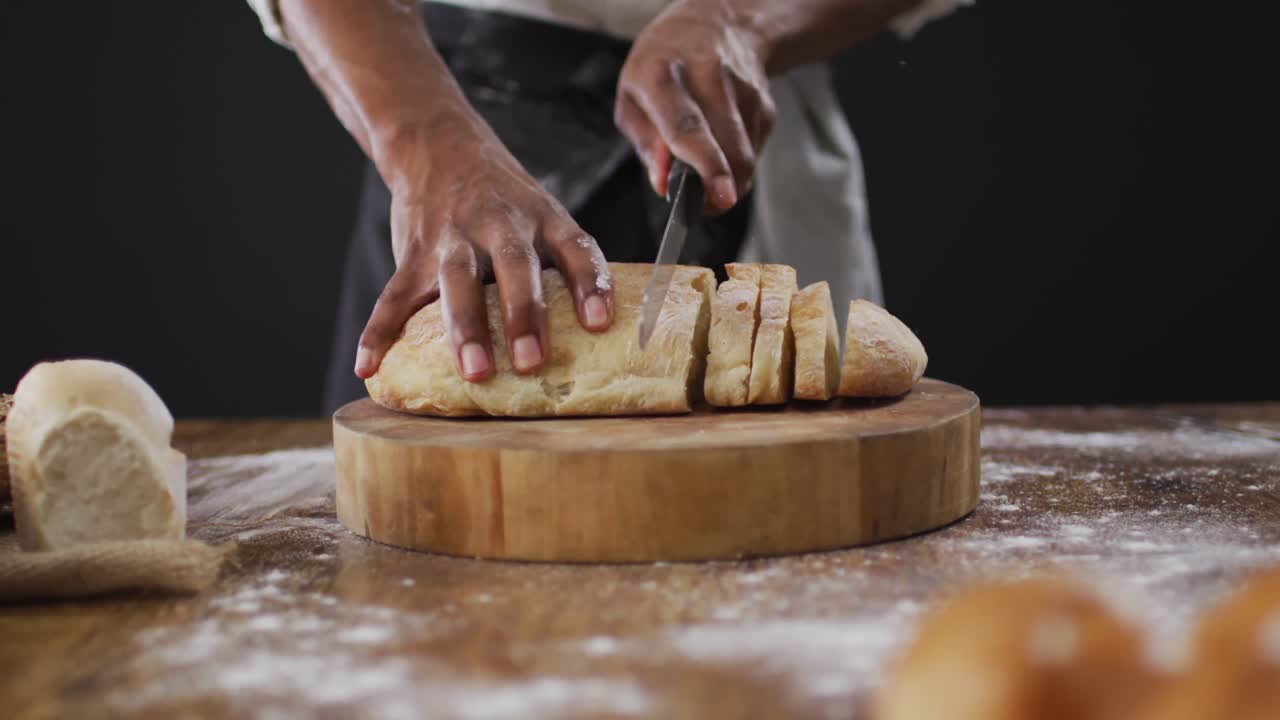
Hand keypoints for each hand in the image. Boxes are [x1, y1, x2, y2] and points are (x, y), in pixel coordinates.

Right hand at [354, 110, 614, 382]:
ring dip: (466, 328)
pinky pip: (393, 294)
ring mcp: (453, 236)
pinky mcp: (413, 250)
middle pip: (516, 267)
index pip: (576, 247)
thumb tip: (588, 341)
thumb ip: (557, 266)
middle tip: (530, 362)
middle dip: (524, 315)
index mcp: (543, 218)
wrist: (439, 144)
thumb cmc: (505, 202)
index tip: (601, 323)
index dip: (592, 284)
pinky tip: (368, 366)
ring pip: (458, 281)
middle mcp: (501, 224)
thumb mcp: (541, 214)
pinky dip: (379, 331)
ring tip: (474, 372)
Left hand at [615, 0, 776, 213]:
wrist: (716, 23)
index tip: (716, 197)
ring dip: (729, 180)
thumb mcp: (632, 97)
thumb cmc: (661, 66)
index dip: (705, 165)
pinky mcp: (764, 101)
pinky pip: (754, 150)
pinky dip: (737, 162)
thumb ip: (645, 143)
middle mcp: (707, 77)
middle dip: (723, 186)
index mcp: (662, 76)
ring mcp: (742, 87)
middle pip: (727, 147)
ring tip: (706, 176)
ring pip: (746, 156)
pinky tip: (722, 144)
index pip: (687, 126)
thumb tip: (662, 183)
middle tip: (707, 206)